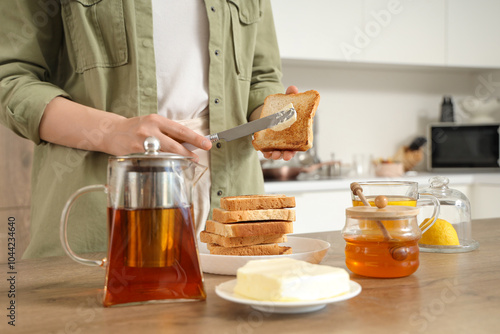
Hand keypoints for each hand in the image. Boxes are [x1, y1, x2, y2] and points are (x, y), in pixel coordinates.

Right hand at [40, 97, 211, 162]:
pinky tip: (169, 166)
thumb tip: (189, 141)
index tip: (206, 143)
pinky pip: (153, 161)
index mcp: (156, 120)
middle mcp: (149, 130)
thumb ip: (168, 132)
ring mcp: (142, 143)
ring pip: (165, 154)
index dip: (195, 138)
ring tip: (188, 161)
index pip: (180, 129)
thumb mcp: (152, 124)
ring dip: (179, 159)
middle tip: (199, 156)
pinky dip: (164, 164)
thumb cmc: (135, 128)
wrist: (111, 132)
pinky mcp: (135, 154)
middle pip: (175, 144)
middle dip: (189, 151)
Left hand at [262, 85, 298, 160]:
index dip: (297, 148)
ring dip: (277, 155)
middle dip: (288, 155)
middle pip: (290, 150)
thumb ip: (290, 95)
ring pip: (279, 152)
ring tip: (275, 155)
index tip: (294, 151)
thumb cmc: (282, 108)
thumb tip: (293, 89)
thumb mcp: (286, 100)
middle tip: (286, 156)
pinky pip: (268, 151)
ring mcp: (279, 143)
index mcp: (297, 132)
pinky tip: (266, 153)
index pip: (299, 142)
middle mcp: (289, 140)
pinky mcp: (269, 143)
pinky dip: (267, 153)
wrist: (269, 110)